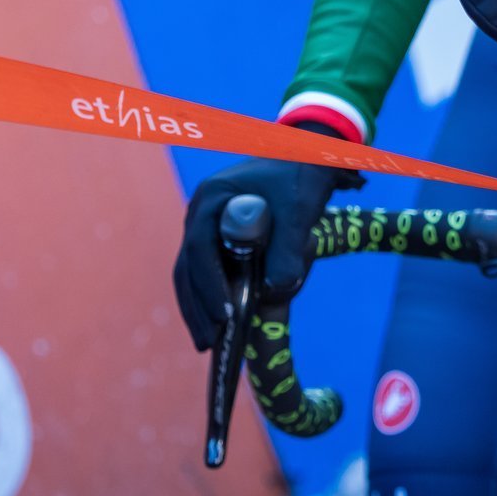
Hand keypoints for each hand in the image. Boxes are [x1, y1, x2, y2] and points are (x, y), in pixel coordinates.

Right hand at [172, 122, 362, 349]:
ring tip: (208, 342)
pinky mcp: (219, 235)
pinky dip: (209, 295)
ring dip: (198, 307)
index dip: (210, 284)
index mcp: (213, 198)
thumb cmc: (302, 175)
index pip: (201, 249)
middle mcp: (202, 211)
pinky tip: (217, 321)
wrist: (308, 153)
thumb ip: (288, 248)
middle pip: (188, 265)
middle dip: (197, 306)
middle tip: (210, 342)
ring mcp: (207, 223)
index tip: (226, 313)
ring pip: (191, 271)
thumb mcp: (300, 210)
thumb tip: (277, 291)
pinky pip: (206, 269)